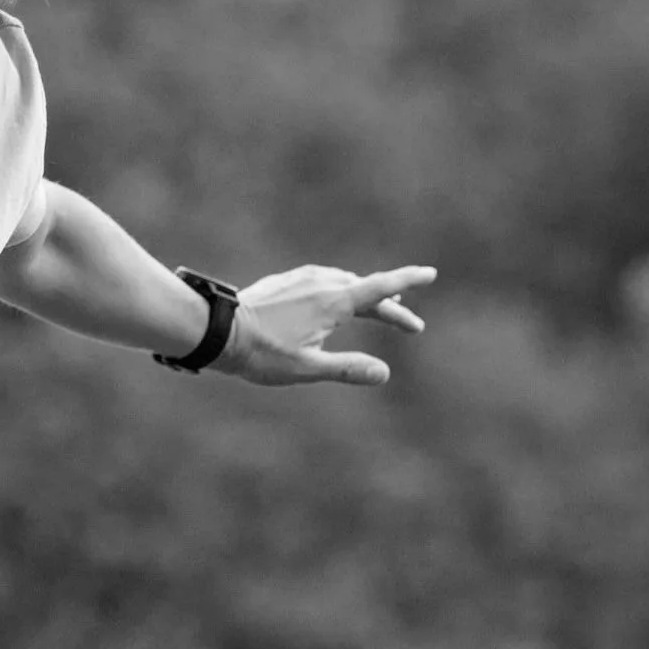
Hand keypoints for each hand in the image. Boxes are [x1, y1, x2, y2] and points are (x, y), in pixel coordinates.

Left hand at [222, 264, 435, 387]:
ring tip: (380, 306)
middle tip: (412, 327)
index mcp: (334, 301)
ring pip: (345, 284)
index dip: (408, 282)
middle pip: (368, 291)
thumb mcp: (308, 368)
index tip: (430, 275)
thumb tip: (383, 373)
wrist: (218, 330)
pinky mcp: (286, 281)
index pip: (381, 287)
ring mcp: (302, 278)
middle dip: (392, 308)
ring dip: (366, 297)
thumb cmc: (262, 354)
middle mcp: (322, 282)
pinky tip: (336, 300)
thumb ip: (348, 369)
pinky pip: (323, 281)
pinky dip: (341, 291)